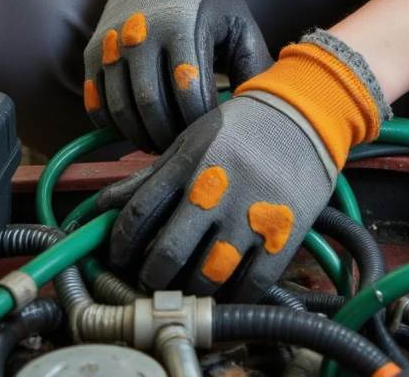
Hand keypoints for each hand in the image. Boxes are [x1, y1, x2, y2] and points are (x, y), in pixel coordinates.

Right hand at [84, 0, 269, 151]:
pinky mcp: (92, 52)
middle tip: (186, 149)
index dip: (201, 124)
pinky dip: (114, 127)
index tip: (213, 134)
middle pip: (152, 106)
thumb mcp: (238, 22)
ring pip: (122, 109)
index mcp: (182, 25)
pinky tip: (137, 128)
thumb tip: (263, 113)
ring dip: (143, 137)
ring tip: (164, 143)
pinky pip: (97, 104)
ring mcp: (112, 44)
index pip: (189, 93)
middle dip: (171, 137)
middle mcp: (141, 34)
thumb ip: (254, 66)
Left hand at [97, 29, 389, 298]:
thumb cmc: (242, 128)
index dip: (120, 245)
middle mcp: (217, 189)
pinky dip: (233, 297)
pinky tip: (225, 293)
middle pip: (168, 254)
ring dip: (190, 291)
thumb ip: (151, 177)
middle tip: (151, 280)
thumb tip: (103, 206)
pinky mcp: (284, 233)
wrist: (305, 111)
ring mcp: (252, 214)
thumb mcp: (192, 141)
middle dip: (152, 277)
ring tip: (186, 288)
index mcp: (190, 163)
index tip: (119, 258)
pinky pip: (252, 284)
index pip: (138, 214)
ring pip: (208, 276)